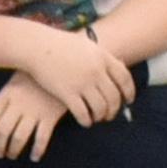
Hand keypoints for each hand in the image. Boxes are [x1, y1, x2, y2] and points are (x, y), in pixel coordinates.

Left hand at [0, 71, 65, 159]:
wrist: (64, 65)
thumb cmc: (39, 74)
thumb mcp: (19, 79)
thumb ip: (7, 97)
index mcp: (8, 93)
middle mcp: (19, 103)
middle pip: (2, 131)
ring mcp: (34, 111)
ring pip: (18, 138)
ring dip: (13, 151)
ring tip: (12, 155)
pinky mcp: (50, 116)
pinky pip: (41, 139)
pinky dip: (37, 150)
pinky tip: (35, 157)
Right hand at [20, 24, 137, 125]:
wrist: (37, 47)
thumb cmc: (59, 45)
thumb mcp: (86, 45)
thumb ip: (101, 57)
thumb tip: (115, 66)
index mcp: (102, 57)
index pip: (124, 78)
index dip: (129, 92)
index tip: (128, 101)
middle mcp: (96, 71)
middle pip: (113, 97)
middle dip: (114, 110)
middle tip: (109, 115)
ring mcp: (82, 82)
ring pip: (100, 107)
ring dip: (100, 116)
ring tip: (96, 118)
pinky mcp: (67, 93)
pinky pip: (83, 113)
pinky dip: (87, 121)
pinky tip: (85, 122)